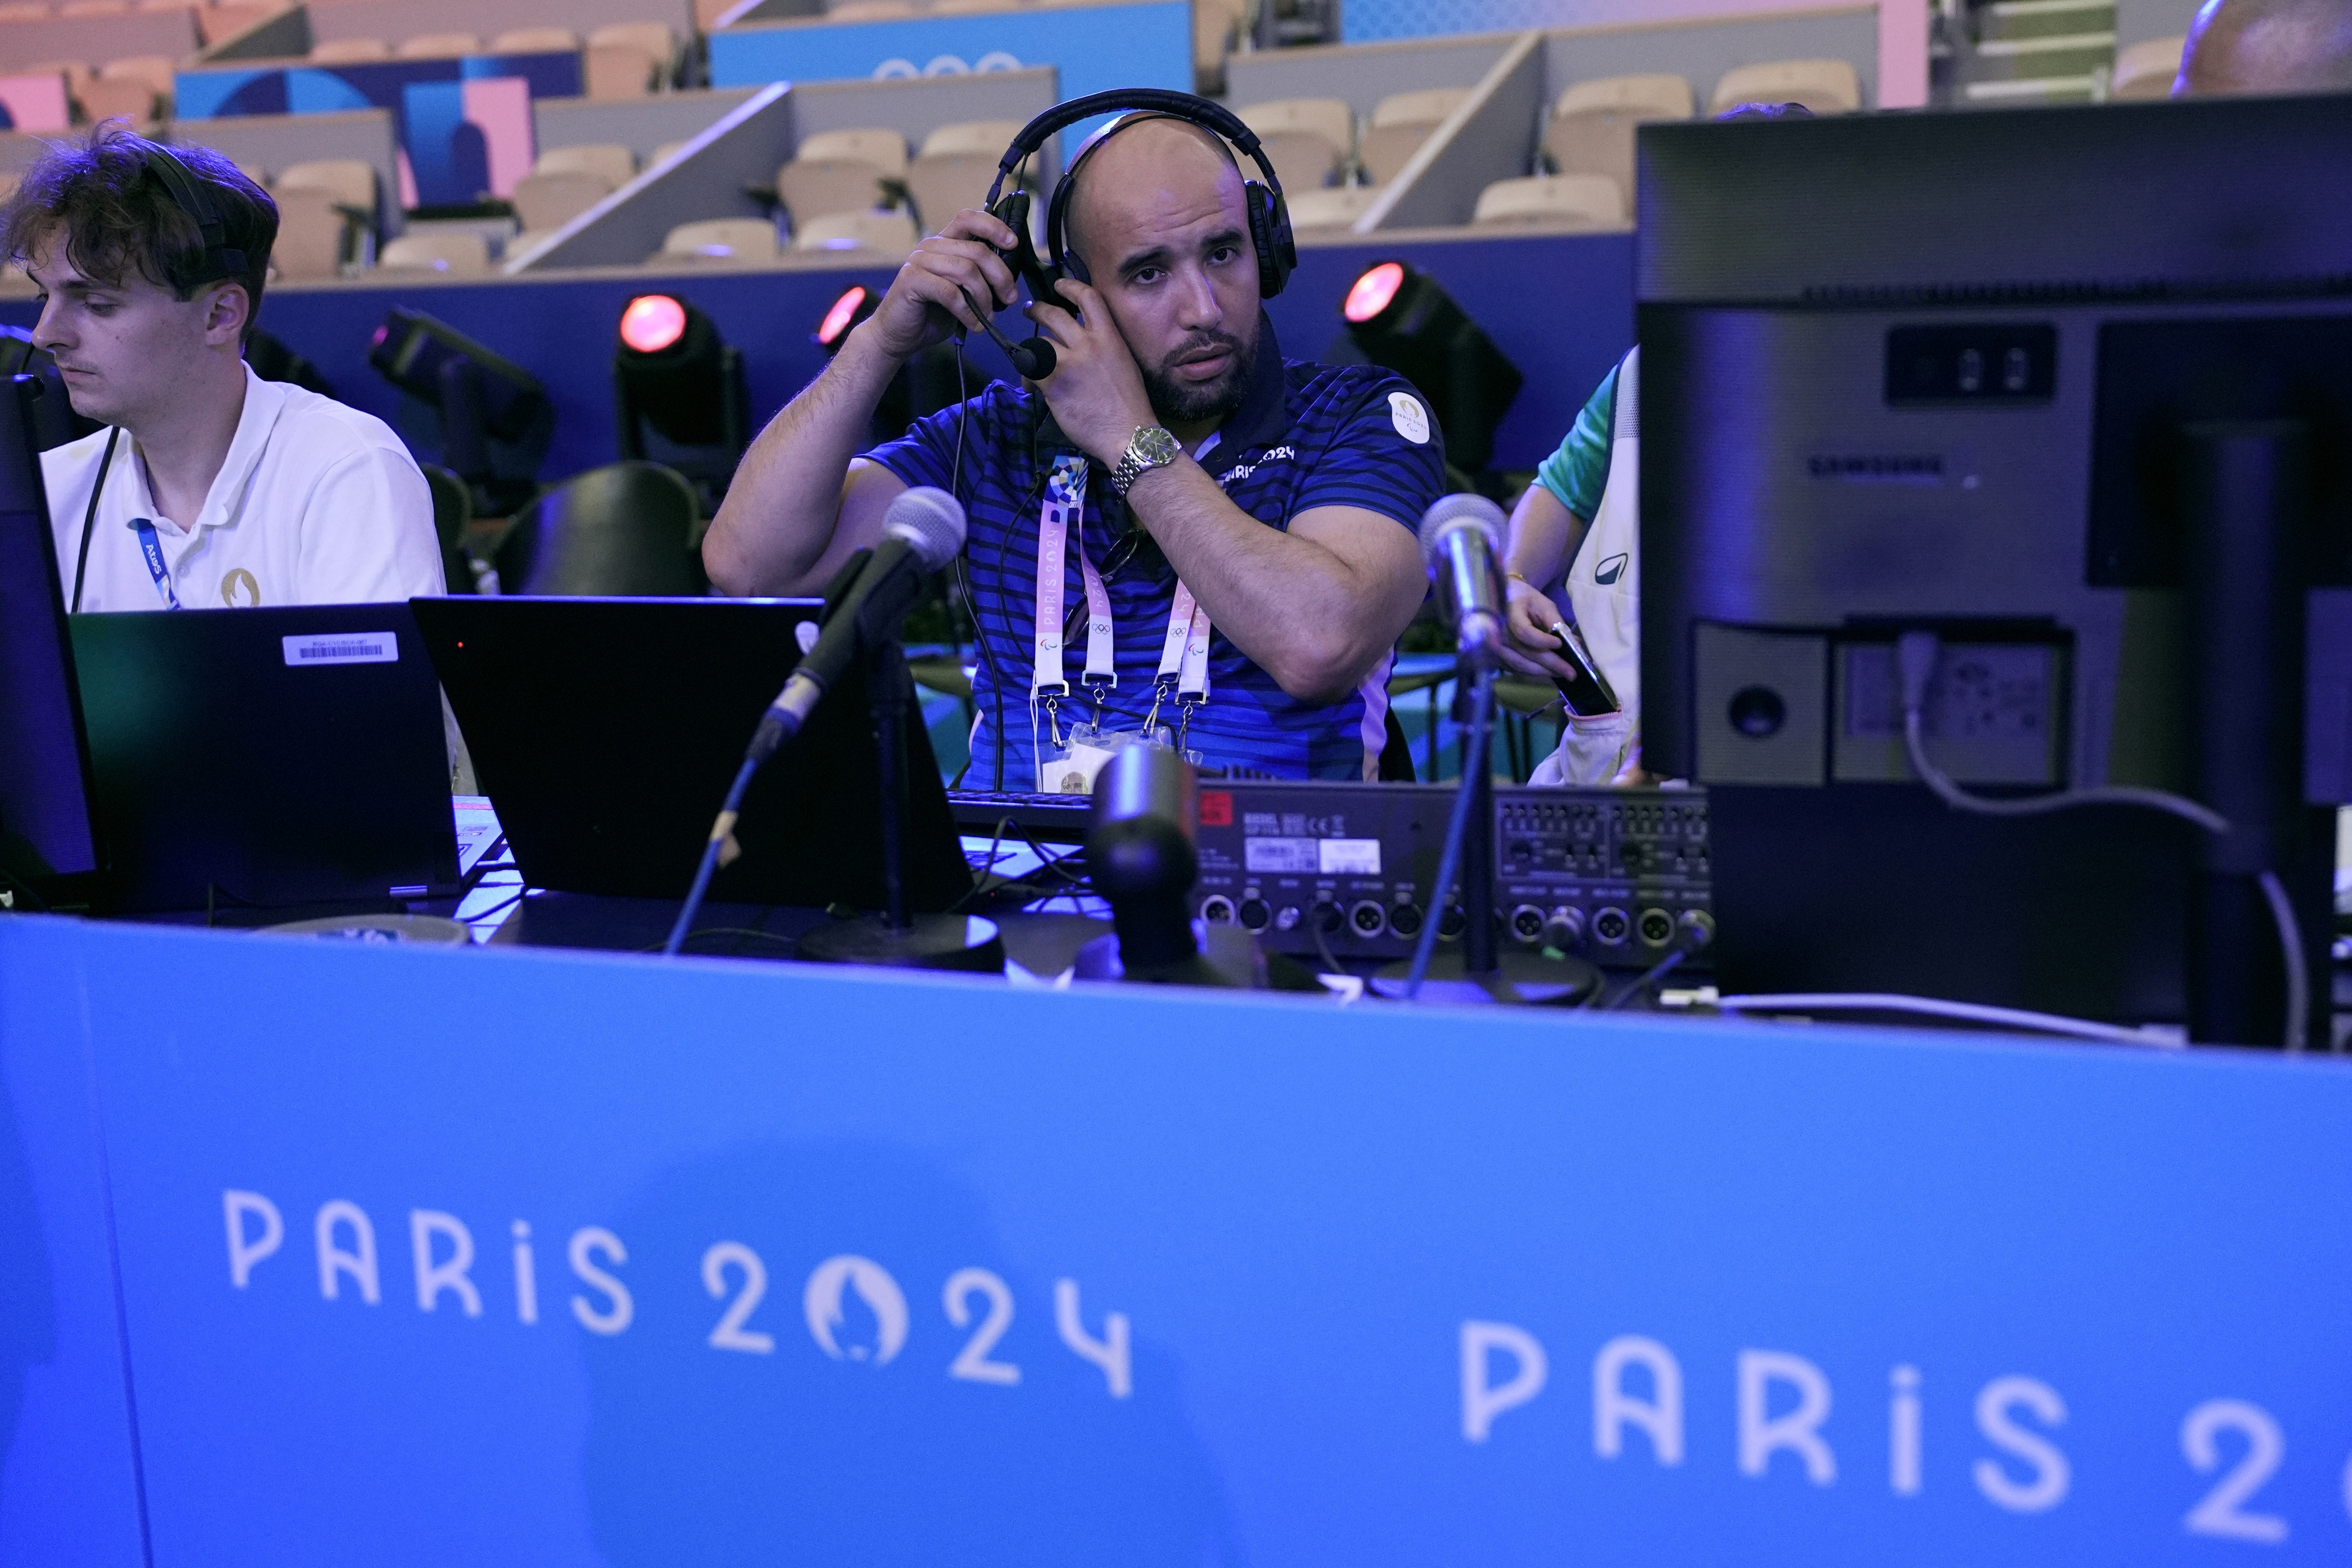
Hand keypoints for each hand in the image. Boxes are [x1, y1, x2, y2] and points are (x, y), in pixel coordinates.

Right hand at [860, 207, 1023, 362]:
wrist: (898, 334)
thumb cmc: (932, 313)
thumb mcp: (962, 291)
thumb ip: (978, 277)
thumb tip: (1008, 278)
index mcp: (944, 242)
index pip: (968, 219)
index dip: (993, 226)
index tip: (1013, 243)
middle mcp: (931, 246)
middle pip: (976, 250)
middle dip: (1000, 275)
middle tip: (1010, 298)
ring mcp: (919, 261)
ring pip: (966, 270)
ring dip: (984, 297)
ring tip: (988, 316)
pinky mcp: (912, 279)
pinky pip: (950, 292)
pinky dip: (967, 312)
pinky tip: (974, 324)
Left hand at [1024, 277, 1155, 466]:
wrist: (1128, 434)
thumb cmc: (1129, 406)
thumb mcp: (1123, 365)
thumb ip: (1103, 349)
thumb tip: (1078, 347)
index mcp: (1110, 338)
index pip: (1088, 298)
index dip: (1070, 287)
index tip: (1059, 285)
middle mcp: (1089, 344)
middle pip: (1054, 315)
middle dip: (1038, 310)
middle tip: (1031, 312)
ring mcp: (1070, 362)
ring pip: (1039, 344)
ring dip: (1031, 353)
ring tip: (1029, 364)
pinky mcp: (1054, 382)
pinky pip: (1031, 370)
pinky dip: (1027, 378)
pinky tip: (1031, 388)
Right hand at [1499, 579, 1584, 681]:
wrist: (1501, 600)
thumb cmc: (1525, 600)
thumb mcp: (1542, 604)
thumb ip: (1555, 621)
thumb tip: (1573, 642)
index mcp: (1510, 615)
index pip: (1524, 632)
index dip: (1542, 641)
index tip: (1560, 643)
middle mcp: (1500, 633)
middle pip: (1526, 653)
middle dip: (1551, 664)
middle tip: (1571, 673)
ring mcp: (1498, 647)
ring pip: (1521, 665)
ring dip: (1543, 672)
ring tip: (1562, 674)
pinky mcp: (1499, 656)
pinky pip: (1517, 668)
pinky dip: (1534, 673)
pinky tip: (1549, 673)